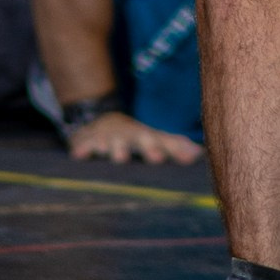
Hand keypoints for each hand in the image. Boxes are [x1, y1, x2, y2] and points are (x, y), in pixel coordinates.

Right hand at [66, 110, 202, 164]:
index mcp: (147, 136)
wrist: (103, 120)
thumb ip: (175, 146)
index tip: (185, 159)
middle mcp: (129, 135)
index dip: (173, 149)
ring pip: (111, 141)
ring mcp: (107, 136)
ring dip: (113, 147)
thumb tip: (200, 154)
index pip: (163, 142)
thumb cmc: (136, 137)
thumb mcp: (154, 139)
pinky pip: (83, 144)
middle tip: (157, 157)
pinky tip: (79, 155)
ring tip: (114, 154)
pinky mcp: (87, 141)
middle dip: (148, 147)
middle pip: (140, 138)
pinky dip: (82, 148)